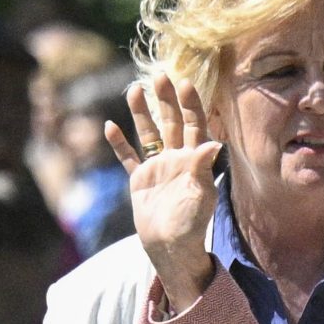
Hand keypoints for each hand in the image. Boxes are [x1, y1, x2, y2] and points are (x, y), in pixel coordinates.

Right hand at [107, 73, 222, 312]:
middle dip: (166, 100)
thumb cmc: (191, 225)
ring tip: (135, 90)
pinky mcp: (140, 181)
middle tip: (159, 75)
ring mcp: (157, 168)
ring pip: (149, 134)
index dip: (191, 106)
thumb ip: (203, 167)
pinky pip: (128, 158)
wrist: (171, 248)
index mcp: (195, 162)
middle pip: (171, 123)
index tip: (186, 83)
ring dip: (142, 113)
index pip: (194, 126)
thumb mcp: (201, 195)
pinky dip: (119, 144)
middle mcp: (177, 160)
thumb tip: (214, 142)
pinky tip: (109, 126)